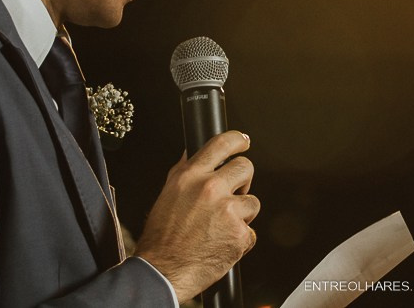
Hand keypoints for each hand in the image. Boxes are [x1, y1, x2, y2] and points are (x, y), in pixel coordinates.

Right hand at [134, 130, 258, 302]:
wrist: (162, 272)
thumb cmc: (161, 238)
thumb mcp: (167, 195)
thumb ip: (183, 172)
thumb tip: (192, 153)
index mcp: (190, 176)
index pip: (222, 144)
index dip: (238, 140)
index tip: (244, 142)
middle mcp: (210, 189)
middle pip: (245, 167)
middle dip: (243, 180)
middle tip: (234, 193)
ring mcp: (228, 211)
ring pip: (252, 201)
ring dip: (242, 214)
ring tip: (221, 226)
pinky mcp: (240, 234)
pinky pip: (251, 230)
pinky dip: (240, 238)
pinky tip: (222, 243)